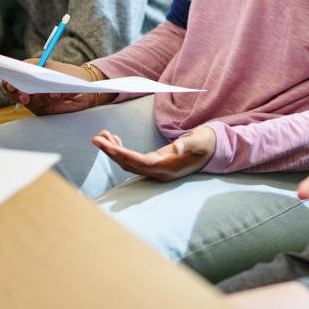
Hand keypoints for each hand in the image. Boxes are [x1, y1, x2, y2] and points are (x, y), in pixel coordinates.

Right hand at [0, 58, 101, 114]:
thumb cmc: (65, 72)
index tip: (11, 85)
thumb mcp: (50, 66)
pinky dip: (49, 99)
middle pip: (15, 94)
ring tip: (53, 91)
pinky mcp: (44, 109)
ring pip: (29, 102)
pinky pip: (42, 107)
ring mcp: (34, 100)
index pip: (9, 80)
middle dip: (18, 95)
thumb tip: (27, 70)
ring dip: (39, 97)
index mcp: (25, 75)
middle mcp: (27, 89)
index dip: (7, 83)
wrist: (82, 84)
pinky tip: (57, 94)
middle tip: (25, 96)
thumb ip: (36, 67)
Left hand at [92, 125, 214, 181]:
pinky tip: (114, 139)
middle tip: (96, 139)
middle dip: (112, 152)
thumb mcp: (201, 141)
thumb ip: (189, 145)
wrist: (212, 149)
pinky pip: (133, 159)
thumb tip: (177, 147)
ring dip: (114, 150)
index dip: (125, 155)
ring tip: (100, 136)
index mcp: (169, 168)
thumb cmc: (207, 143)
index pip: (142, 163)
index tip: (110, 147)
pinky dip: (122, 149)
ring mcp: (156, 169)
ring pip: (129, 162)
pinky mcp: (154, 163)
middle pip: (130, 164)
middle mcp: (160, 172)